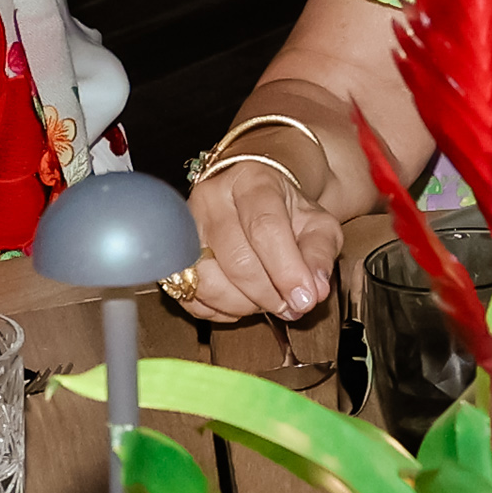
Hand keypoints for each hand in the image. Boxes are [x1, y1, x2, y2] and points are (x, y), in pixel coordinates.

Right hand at [180, 140, 342, 323]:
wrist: (255, 196)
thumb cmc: (287, 211)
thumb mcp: (317, 222)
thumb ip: (320, 253)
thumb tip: (314, 291)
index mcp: (252, 181)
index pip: (265, 228)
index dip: (286, 271)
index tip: (305, 299)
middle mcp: (211, 199)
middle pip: (236, 259)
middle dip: (268, 294)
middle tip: (290, 307)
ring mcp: (185, 227)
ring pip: (207, 281)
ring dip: (243, 305)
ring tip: (267, 303)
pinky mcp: (171, 255)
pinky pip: (189, 296)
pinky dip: (219, 311)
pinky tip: (242, 303)